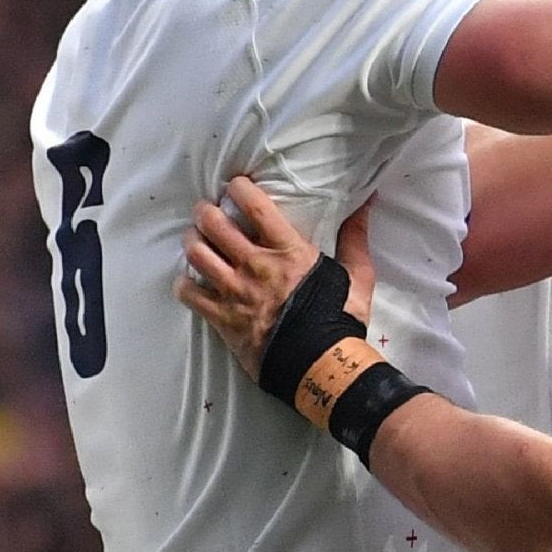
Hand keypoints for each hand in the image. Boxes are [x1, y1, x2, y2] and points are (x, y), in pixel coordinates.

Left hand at [176, 176, 373, 377]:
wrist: (322, 366)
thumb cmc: (341, 319)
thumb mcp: (358, 276)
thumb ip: (355, 237)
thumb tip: (367, 203)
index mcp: (288, 252)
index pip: (254, 205)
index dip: (238, 187)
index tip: (236, 186)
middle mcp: (255, 267)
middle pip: (213, 223)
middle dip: (205, 211)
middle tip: (208, 212)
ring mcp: (234, 292)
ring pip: (195, 253)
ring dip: (193, 241)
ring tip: (197, 240)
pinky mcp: (221, 318)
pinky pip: (188, 293)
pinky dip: (184, 283)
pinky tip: (191, 280)